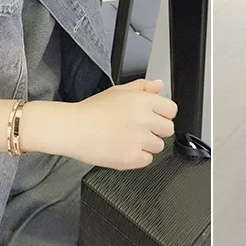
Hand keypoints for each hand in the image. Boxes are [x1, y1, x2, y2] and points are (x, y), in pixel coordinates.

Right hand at [61, 78, 176, 169]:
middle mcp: (143, 119)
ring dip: (147, 144)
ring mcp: (138, 139)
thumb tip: (159, 85)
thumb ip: (143, 86)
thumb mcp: (119, 91)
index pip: (172, 110)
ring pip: (159, 146)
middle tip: (140, 129)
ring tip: (129, 138)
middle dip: (157, 130)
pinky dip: (138, 157)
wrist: (73, 128)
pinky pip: (147, 160)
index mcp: (143, 101)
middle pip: (168, 129)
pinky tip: (125, 148)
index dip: (164, 114)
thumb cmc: (92, 110)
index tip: (156, 117)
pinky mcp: (131, 157)